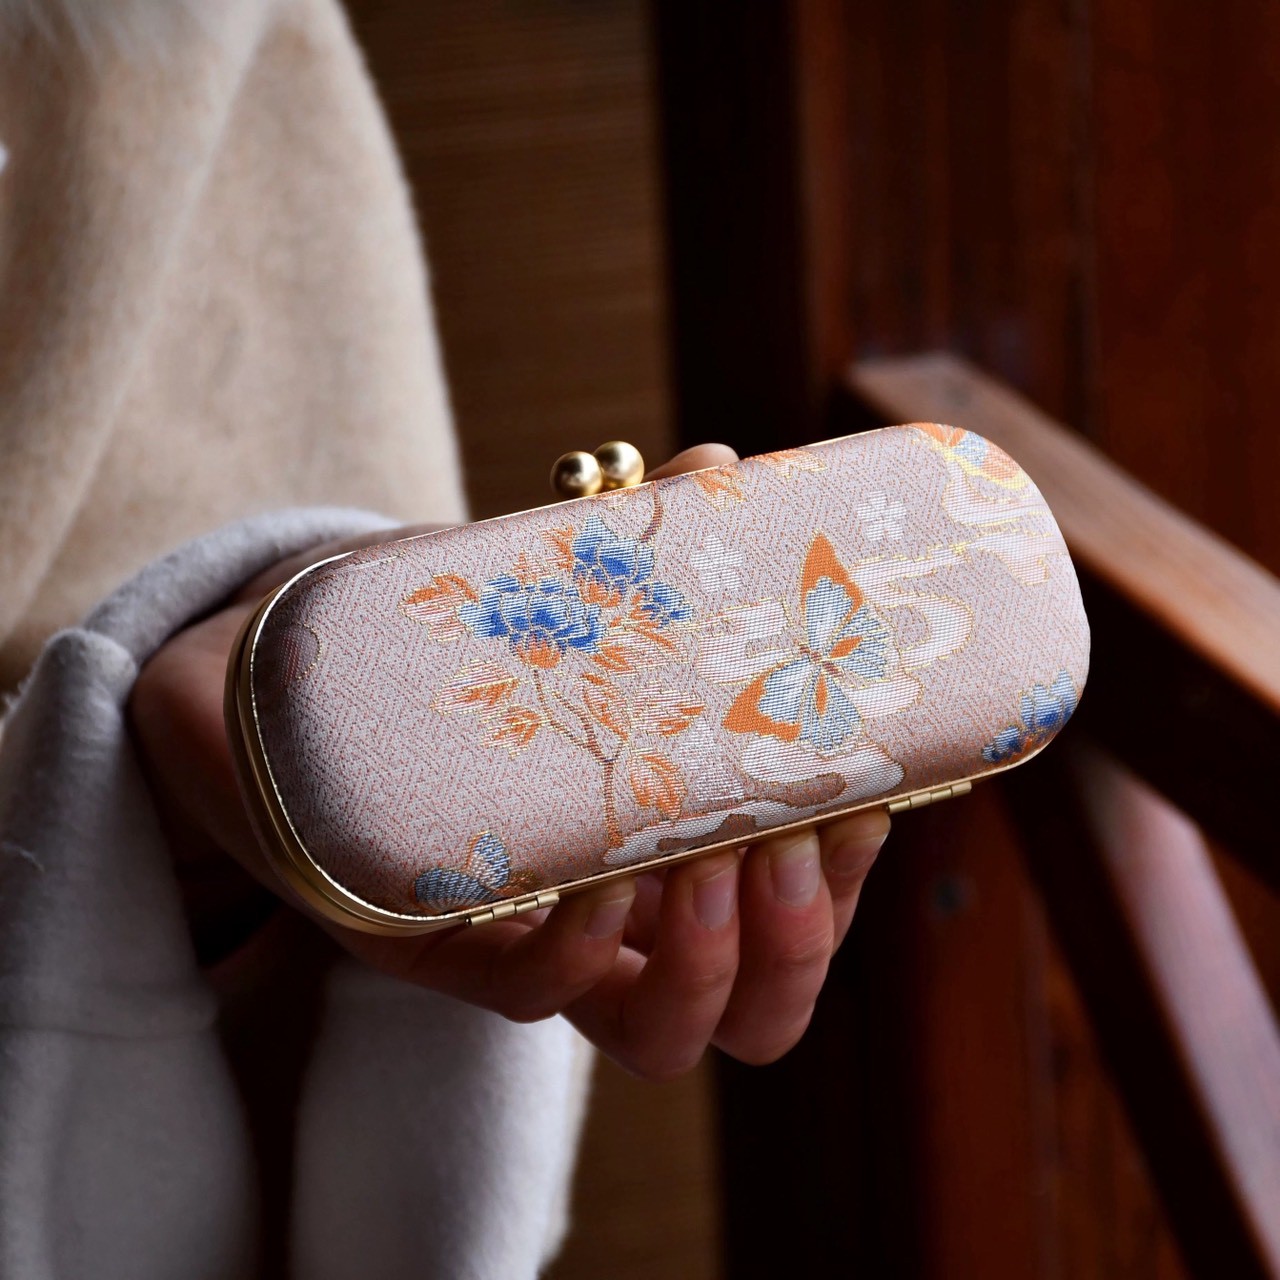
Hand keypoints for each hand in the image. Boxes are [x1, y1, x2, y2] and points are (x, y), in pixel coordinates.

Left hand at [129, 445, 889, 1079]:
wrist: (317, 694)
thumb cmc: (481, 659)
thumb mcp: (578, 602)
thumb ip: (652, 546)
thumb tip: (719, 462)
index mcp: (685, 860)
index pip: (802, 923)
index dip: (845, 884)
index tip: (860, 797)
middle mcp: (626, 928)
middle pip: (753, 1014)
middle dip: (793, 946)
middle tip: (779, 845)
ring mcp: (541, 951)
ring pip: (658, 1040)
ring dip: (702, 963)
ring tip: (698, 863)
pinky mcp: (445, 952)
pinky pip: (528, 996)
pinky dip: (576, 948)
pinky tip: (594, 879)